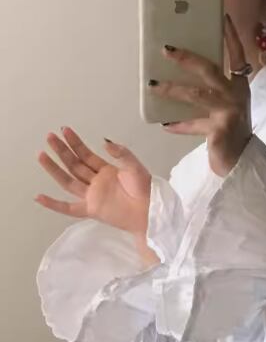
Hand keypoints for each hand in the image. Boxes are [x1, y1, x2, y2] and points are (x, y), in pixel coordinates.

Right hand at [36, 127, 150, 237]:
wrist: (150, 210)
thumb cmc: (146, 189)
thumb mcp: (134, 166)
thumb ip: (121, 153)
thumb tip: (104, 141)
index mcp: (107, 171)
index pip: (86, 155)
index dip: (75, 143)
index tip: (65, 130)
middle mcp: (96, 182)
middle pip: (74, 165)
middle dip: (62, 151)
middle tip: (50, 137)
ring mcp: (92, 196)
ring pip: (68, 181)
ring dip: (54, 169)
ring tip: (42, 155)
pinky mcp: (92, 210)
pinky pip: (69, 208)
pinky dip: (54, 204)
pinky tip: (39, 197)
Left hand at [149, 14, 251, 176]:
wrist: (242, 163)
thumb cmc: (232, 133)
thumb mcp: (226, 108)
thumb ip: (213, 92)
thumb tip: (181, 78)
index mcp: (240, 87)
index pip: (238, 56)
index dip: (231, 37)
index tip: (223, 17)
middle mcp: (237, 96)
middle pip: (210, 70)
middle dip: (186, 58)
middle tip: (166, 49)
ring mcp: (229, 112)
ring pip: (196, 94)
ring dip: (172, 89)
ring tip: (153, 85)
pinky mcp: (220, 129)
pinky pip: (193, 124)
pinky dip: (179, 125)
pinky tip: (166, 124)